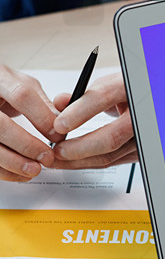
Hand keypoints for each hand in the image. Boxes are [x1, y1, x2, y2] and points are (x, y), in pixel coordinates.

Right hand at [0, 65, 57, 180]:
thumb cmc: (3, 87)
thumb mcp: (23, 85)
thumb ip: (43, 104)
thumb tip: (64, 122)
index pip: (21, 96)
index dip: (42, 117)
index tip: (58, 135)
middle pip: (1, 125)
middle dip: (27, 145)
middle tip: (46, 157)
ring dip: (14, 162)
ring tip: (34, 169)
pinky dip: (5, 171)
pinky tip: (20, 173)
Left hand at [51, 73, 136, 167]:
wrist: (156, 99)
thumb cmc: (132, 90)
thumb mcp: (111, 83)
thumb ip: (84, 93)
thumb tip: (60, 103)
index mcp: (133, 86)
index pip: (105, 98)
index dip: (79, 113)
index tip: (59, 125)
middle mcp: (143, 113)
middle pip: (111, 138)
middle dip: (79, 148)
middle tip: (57, 150)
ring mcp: (144, 136)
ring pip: (110, 155)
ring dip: (80, 160)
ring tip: (57, 158)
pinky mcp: (140, 151)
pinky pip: (113, 161)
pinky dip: (90, 163)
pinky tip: (73, 161)